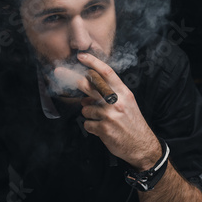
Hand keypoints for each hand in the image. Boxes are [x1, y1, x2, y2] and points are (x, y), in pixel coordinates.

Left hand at [76, 52, 160, 170]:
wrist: (142, 145)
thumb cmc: (132, 123)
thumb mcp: (127, 103)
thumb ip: (110, 95)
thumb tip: (87, 94)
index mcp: (124, 93)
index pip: (107, 73)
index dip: (93, 62)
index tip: (81, 56)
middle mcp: (117, 101)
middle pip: (90, 85)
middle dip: (72, 77)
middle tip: (59, 72)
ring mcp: (110, 115)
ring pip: (86, 109)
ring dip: (90, 115)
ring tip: (102, 120)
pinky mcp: (104, 128)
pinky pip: (87, 124)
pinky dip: (92, 127)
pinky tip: (102, 130)